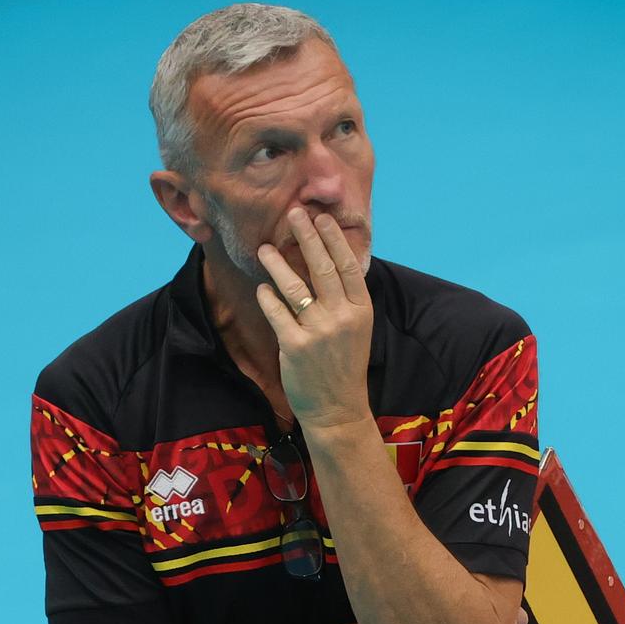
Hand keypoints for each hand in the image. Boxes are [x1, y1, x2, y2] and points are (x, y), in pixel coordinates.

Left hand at [254, 208, 374, 430]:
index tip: (322, 218)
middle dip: (307, 237)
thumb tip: (329, 262)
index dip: (333, 239)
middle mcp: (343, 317)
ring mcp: (319, 332)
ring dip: (277, 263)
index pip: (347, 266)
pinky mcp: (296, 347)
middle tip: (293, 213)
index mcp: (362, 310)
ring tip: (264, 248)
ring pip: (295, 287)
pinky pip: (277, 313)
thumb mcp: (357, 330)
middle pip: (322, 268)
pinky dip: (268, 298)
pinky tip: (262, 287)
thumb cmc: (344, 366)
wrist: (338, 409)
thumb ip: (346, 299)